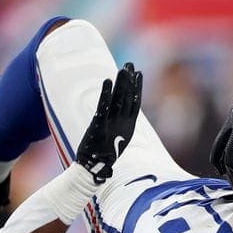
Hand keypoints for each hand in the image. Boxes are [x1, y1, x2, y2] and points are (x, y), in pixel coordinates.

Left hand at [76, 63, 142, 183]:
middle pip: (128, 98)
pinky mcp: (99, 126)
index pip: (135, 103)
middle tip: (130, 64)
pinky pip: (103, 107)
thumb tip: (123, 116)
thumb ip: (121, 126)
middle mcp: (122, 124)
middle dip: (130, 80)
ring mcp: (112, 125)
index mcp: (129, 127)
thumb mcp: (117, 139)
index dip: (137, 87)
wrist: (93, 168)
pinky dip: (106, 93)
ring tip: (123, 68)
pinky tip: (108, 81)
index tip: (139, 73)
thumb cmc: (103, 154)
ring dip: (121, 83)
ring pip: (119, 100)